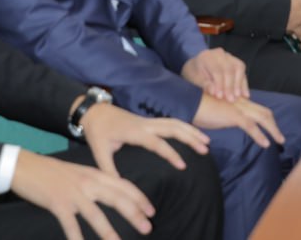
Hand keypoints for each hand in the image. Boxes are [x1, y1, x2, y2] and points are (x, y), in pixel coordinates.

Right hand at [10, 149, 153, 239]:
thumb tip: (109, 194)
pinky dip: (76, 238)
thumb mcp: (78, 173)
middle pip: (117, 199)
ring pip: (96, 215)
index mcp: (94, 174)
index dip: (139, 198)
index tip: (151, 211)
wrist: (24, 165)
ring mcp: (73, 193)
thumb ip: (94, 182)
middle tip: (148, 227)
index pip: (123, 185)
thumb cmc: (51, 172)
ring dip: (109, 232)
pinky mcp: (57, 203)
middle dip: (134, 214)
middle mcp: (87, 182)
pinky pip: (70, 225)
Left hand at [79, 102, 208, 179]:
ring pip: (175, 122)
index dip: (171, 153)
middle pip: (173, 127)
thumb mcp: (99, 152)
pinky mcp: (149, 121)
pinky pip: (171, 122)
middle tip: (205, 149)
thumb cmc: (97, 133)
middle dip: (190, 137)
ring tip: (206, 141)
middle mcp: (145, 124)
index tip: (183, 165)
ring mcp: (149, 120)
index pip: (157, 143)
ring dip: (191, 130)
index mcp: (134, 132)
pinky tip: (193, 135)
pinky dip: (185, 127)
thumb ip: (110, 170)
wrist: (94, 112)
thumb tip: (119, 188)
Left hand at [181, 48, 248, 101]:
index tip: (220, 97)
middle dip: (230, 86)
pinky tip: (245, 94)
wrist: (196, 66)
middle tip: (231, 100)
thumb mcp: (195, 79)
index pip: (216, 70)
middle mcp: (219, 54)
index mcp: (207, 56)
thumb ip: (205, 84)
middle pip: (229, 69)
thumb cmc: (194, 74)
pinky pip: (242, 71)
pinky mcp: (235, 61)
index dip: (219, 84)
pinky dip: (244, 83)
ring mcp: (229, 56)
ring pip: (239, 68)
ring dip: (239, 84)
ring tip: (238, 97)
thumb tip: (214, 92)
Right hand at [192, 95, 284, 148]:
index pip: (258, 110)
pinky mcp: (233, 116)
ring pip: (262, 118)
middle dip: (274, 125)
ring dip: (273, 130)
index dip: (267, 120)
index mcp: (238, 102)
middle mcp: (241, 103)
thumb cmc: (200, 109)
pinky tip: (265, 144)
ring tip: (279, 141)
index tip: (272, 130)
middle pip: (264, 112)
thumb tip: (227, 124)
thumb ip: (224, 117)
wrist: (190, 104)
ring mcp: (238, 109)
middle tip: (280, 137)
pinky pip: (251, 126)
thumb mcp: (216, 114)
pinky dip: (260, 135)